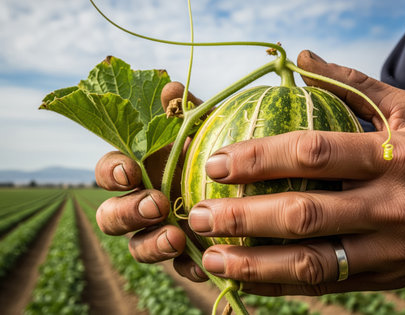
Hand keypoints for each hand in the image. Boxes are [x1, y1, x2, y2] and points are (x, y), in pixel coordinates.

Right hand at [94, 82, 207, 281]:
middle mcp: (143, 203)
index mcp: (142, 171)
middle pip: (111, 216)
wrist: (249, 178)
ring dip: (151, 244)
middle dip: (126, 212)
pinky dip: (187, 267)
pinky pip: (177, 269)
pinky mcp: (184, 255)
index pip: (108, 172)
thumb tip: (170, 87)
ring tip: (176, 236)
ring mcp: (161, 231)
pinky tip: (204, 261)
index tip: (131, 168)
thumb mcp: (205, 127)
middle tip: (155, 204)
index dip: (111, 172)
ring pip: (137, 247)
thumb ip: (185, 110)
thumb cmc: (217, 149)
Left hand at [187, 50, 404, 295]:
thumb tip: (301, 60)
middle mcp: (392, 205)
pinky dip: (281, 284)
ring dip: (255, 263)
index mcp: (399, 156)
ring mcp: (388, 249)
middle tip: (199, 213)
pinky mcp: (383, 278)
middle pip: (304, 214)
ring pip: (311, 262)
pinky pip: (324, 284)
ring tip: (212, 256)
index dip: (260, 158)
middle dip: (244, 216)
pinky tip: (247, 279)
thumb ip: (353, 84)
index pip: (315, 153)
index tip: (217, 162)